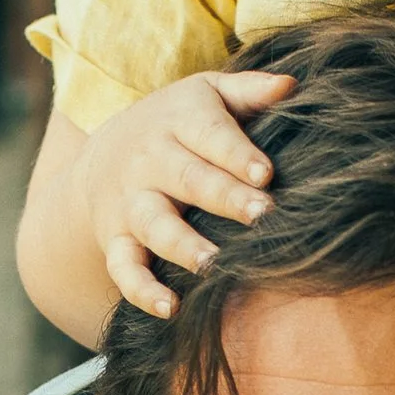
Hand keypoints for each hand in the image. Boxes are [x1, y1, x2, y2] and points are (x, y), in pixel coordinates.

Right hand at [78, 69, 295, 319]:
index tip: (267, 174)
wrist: (102, 154)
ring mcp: (131, 204)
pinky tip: (169, 309)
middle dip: (223, 198)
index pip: (210, 135)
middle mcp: (151, 162)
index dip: (238, 154)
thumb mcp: (208, 93)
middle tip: (262, 216)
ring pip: (154, 225)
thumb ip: (249, 90)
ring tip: (213, 265)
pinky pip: (123, 267)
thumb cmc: (176, 123)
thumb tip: (291, 85)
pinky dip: (141, 290)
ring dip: (182, 246)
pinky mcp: (115, 240)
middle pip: (188, 179)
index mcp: (179, 121)